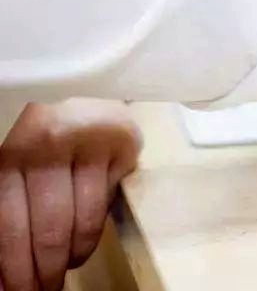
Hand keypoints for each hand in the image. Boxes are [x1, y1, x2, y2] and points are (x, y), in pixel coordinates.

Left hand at [0, 100, 141, 290]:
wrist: (83, 107)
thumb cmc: (40, 150)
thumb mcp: (15, 174)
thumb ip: (11, 215)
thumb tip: (3, 276)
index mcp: (11, 154)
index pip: (8, 222)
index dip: (12, 265)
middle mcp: (47, 143)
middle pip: (48, 226)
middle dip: (44, 270)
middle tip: (45, 290)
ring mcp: (88, 142)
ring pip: (81, 220)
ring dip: (71, 255)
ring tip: (65, 266)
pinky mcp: (121, 145)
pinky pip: (104, 205)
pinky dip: (91, 234)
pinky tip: (81, 245)